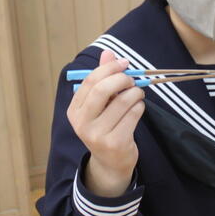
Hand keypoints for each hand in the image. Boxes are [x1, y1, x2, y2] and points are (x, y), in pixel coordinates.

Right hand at [67, 50, 145, 196]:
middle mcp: (82, 123)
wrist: (110, 163)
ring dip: (136, 93)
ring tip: (137, 95)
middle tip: (132, 80)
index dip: (110, 68)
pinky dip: (140, 107)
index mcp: (75, 110)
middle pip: (103, 90)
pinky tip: (137, 109)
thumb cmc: (106, 126)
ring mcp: (98, 135)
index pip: (90, 81)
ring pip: (123, 101)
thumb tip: (108, 52)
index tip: (124, 63)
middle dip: (123, 79)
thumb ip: (103, 78)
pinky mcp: (116, 143)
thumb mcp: (100, 104)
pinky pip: (133, 114)